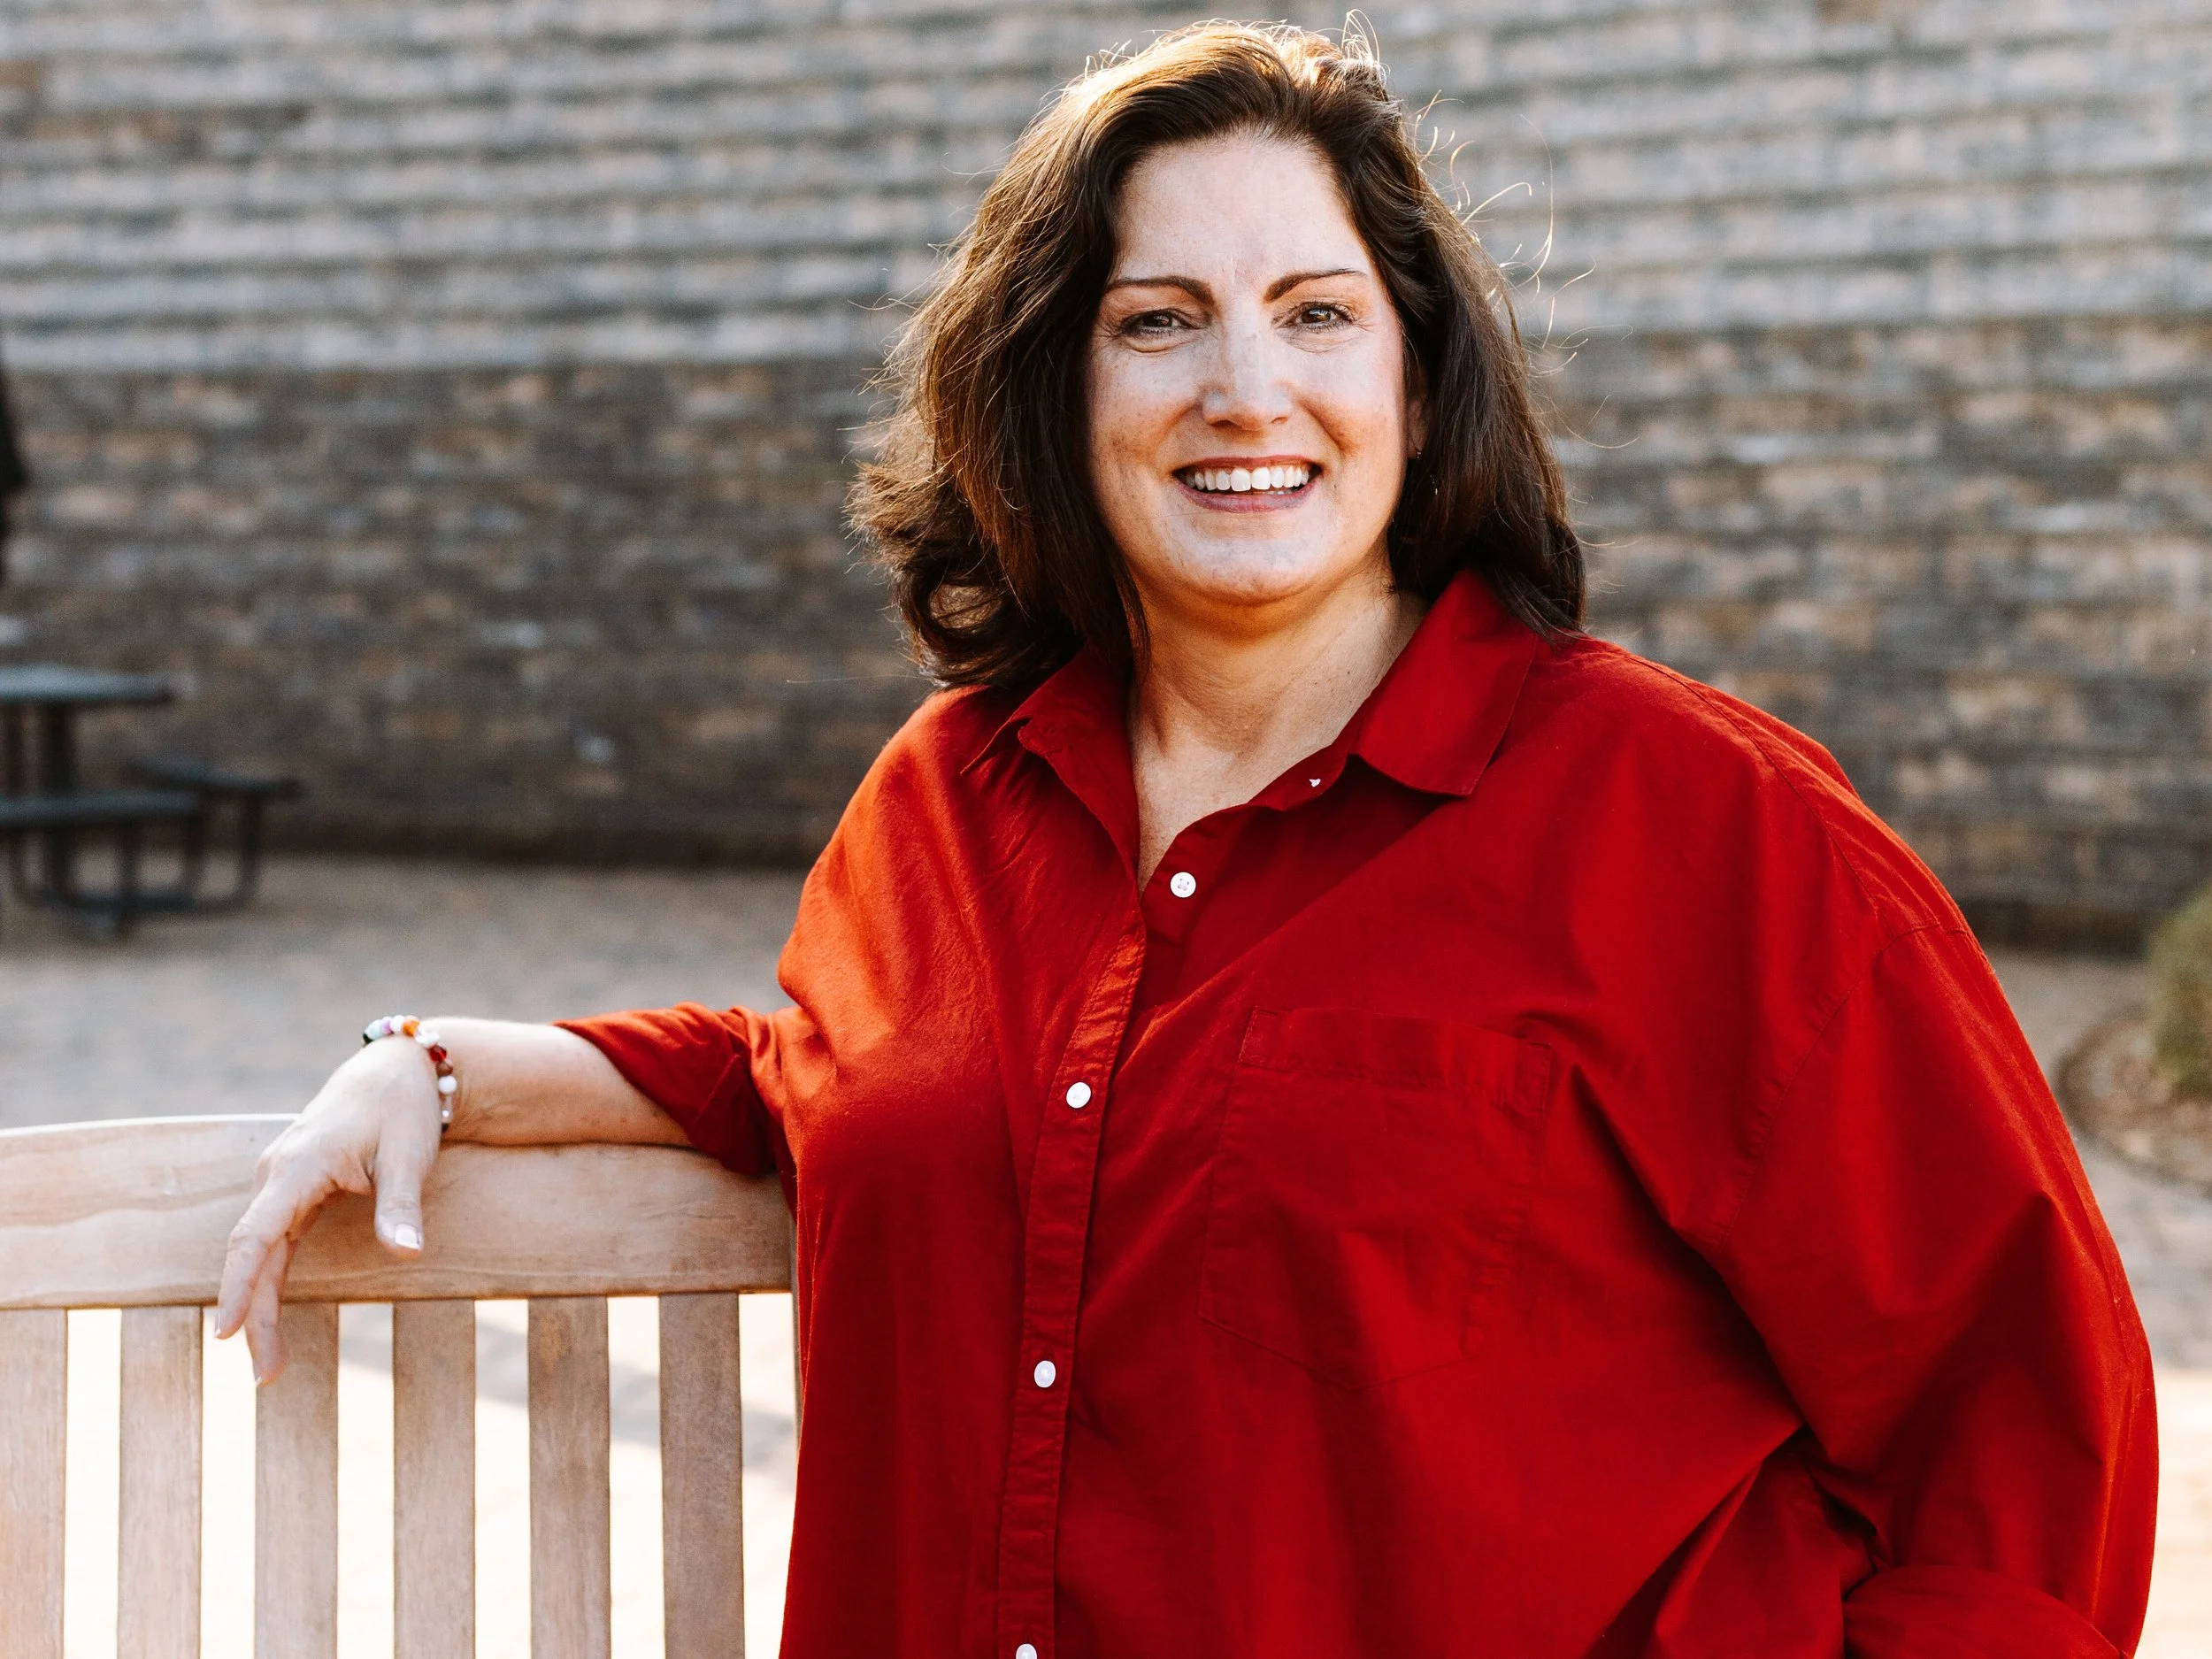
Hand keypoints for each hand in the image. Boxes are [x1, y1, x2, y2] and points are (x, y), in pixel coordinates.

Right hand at [213, 1036, 445, 1382]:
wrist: (397, 1072)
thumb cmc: (402, 1111)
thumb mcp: (408, 1156)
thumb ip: (400, 1207)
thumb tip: (408, 1255)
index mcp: (297, 1167)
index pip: (255, 1235)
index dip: (239, 1285)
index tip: (228, 1331)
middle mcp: (277, 1175)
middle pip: (252, 1254)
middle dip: (253, 1315)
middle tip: (265, 1376)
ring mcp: (281, 1183)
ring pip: (259, 1252)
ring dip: (260, 1304)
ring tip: (270, 1363)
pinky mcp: (292, 1190)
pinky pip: (272, 1242)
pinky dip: (268, 1280)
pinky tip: (269, 1316)